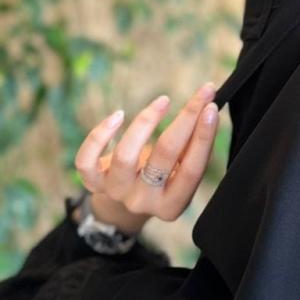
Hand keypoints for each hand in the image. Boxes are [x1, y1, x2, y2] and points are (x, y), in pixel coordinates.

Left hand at [73, 81, 219, 233]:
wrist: (125, 201)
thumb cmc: (163, 177)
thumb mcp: (181, 172)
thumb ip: (193, 149)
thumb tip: (208, 108)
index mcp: (172, 205)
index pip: (192, 169)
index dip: (204, 136)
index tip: (212, 107)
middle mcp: (144, 201)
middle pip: (165, 156)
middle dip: (186, 119)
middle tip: (202, 94)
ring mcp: (117, 192)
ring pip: (126, 155)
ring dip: (146, 122)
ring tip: (163, 101)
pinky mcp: (93, 182)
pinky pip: (87, 159)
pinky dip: (100, 135)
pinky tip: (118, 115)